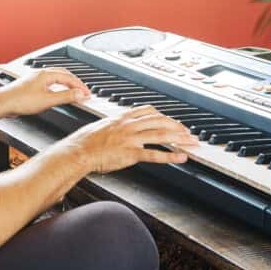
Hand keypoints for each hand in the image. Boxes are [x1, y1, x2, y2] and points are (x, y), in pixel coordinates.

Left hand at [0, 68, 90, 116]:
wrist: (2, 103)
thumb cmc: (20, 100)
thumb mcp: (48, 100)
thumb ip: (66, 96)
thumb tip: (80, 94)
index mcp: (46, 74)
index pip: (69, 77)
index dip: (80, 86)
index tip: (88, 94)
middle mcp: (40, 74)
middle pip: (63, 75)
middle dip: (75, 83)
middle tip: (84, 92)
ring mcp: (35, 79)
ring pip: (56, 78)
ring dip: (67, 84)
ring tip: (74, 92)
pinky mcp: (31, 86)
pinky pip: (49, 83)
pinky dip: (58, 87)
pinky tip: (56, 94)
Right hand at [63, 104, 198, 173]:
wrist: (79, 151)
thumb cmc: (86, 141)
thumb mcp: (103, 125)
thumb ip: (115, 124)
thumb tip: (120, 125)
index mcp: (123, 117)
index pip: (149, 112)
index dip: (165, 116)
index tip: (174, 121)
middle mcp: (130, 125)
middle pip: (160, 122)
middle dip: (178, 127)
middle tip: (189, 133)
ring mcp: (131, 138)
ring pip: (161, 134)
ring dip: (179, 139)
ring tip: (191, 143)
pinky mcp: (131, 153)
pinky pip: (155, 154)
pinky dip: (170, 156)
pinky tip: (181, 157)